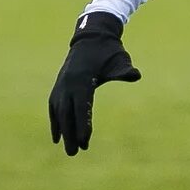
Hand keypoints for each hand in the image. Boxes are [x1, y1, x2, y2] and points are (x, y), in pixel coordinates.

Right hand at [48, 10, 139, 154]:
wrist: (91, 37)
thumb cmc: (108, 50)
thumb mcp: (119, 58)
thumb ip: (124, 70)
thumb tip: (135, 74)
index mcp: (82, 78)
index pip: (81, 106)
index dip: (82, 124)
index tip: (85, 141)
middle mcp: (68, 83)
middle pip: (67, 113)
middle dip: (70, 133)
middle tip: (75, 153)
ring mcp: (61, 84)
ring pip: (59, 112)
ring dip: (63, 131)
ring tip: (70, 149)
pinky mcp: (59, 85)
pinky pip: (54, 107)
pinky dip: (55, 121)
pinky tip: (57, 137)